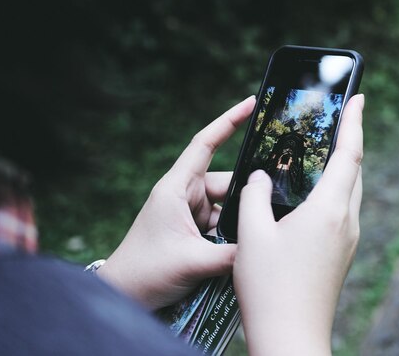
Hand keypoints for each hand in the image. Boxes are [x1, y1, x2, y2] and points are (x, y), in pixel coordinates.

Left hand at [97, 96, 255, 309]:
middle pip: (227, 182)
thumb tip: (263, 247)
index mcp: (177, 188)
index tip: (251, 104)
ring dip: (240, 219)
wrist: (123, 295)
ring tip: (258, 233)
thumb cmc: (145, 271)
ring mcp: (191, 213)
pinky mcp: (195, 230)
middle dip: (248, 193)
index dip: (228, 121)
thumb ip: (231, 255)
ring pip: (228, 206)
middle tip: (274, 204)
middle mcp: (185, 195)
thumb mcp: (191, 262)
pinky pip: (223, 223)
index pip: (205, 144)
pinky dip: (235, 233)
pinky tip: (247, 244)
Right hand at [233, 94, 363, 355]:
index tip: (358, 98)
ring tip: (325, 150)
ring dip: (343, 166)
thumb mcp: (252, 234)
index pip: (349, 154)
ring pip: (352, 191)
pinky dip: (336, 189)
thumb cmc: (270, 288)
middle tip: (338, 118)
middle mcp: (346, 222)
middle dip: (350, 140)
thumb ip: (254, 196)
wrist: (291, 338)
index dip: (354, 122)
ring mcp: (348, 240)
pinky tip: (314, 193)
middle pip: (356, 170)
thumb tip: (261, 178)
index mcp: (328, 211)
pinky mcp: (342, 254)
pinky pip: (344, 210)